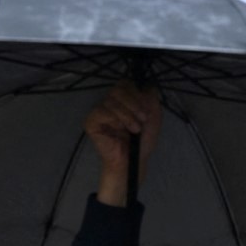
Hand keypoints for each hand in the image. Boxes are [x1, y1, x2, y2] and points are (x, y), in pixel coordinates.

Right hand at [84, 82, 159, 206]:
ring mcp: (100, 111)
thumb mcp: (154, 117)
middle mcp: (111, 102)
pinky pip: (99, 111)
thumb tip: (147, 85)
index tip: (146, 110)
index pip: (126, 83)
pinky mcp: (91, 122)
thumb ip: (152, 98)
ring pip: (111, 100)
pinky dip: (113, 118)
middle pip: (118, 88)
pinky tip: (119, 129)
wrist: (133, 161)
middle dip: (133, 103)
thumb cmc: (142, 141)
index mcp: (125, 99)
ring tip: (135, 129)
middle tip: (142, 119)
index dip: (137, 94)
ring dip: (127, 115)